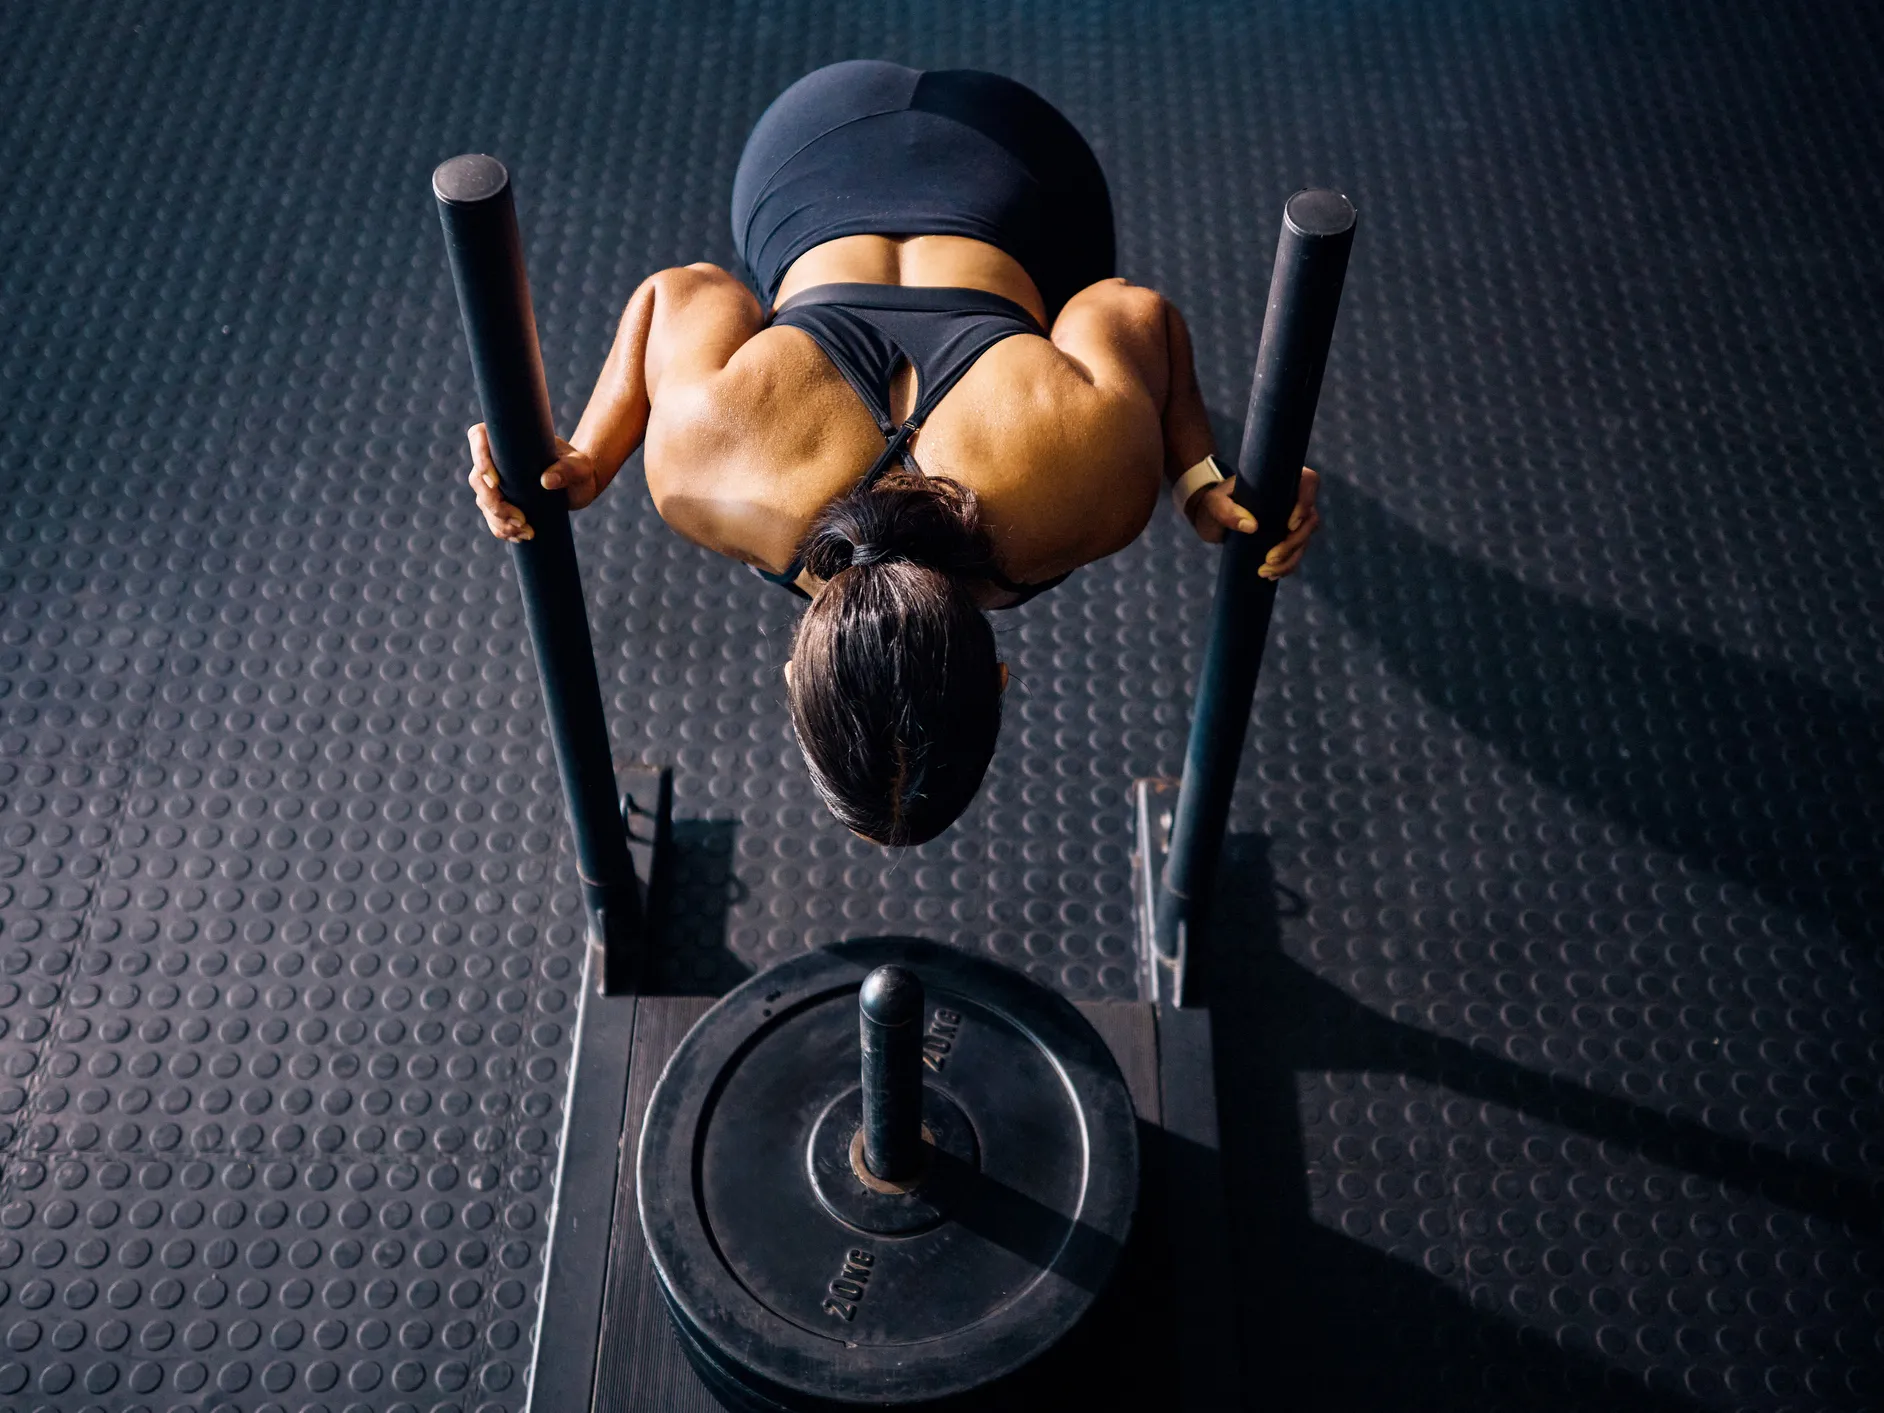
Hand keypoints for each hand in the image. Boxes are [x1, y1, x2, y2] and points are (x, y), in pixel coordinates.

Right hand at [466, 425, 602, 541]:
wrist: (579, 485)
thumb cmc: (579, 468)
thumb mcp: (579, 467)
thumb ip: (568, 470)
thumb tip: (547, 481)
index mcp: (509, 440)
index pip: (479, 437)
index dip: (479, 457)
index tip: (495, 481)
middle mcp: (497, 460)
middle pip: (478, 479)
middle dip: (494, 504)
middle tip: (521, 519)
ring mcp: (497, 483)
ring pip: (484, 503)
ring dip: (500, 521)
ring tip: (529, 532)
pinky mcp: (502, 503)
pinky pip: (493, 519)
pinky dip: (503, 530)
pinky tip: (521, 537)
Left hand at [1185, 465, 1320, 577]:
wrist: (1210, 518)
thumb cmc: (1213, 503)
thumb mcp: (1214, 504)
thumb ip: (1226, 511)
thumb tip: (1252, 526)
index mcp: (1280, 481)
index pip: (1309, 482)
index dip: (1306, 503)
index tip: (1289, 525)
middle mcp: (1291, 498)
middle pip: (1310, 519)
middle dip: (1294, 543)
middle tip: (1270, 559)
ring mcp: (1291, 519)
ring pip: (1304, 540)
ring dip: (1290, 559)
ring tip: (1264, 572)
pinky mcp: (1285, 537)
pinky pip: (1295, 553)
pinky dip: (1287, 566)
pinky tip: (1270, 575)